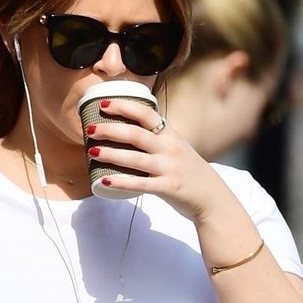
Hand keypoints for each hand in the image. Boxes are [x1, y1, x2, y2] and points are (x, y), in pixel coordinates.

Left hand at [82, 99, 223, 222]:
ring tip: (92, 152)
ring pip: (135, 159)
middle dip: (110, 130)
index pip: (146, 114)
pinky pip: (140, 184)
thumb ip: (158, 139)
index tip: (105, 104)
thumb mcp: (177, 149)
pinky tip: (104, 180)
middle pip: (136, 134)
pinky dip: (120, 182)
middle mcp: (170, 148)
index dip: (124, 107)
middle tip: (90, 129)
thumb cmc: (190, 173)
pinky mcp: (168, 188)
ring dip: (111, 154)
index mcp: (171, 135)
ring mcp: (169, 168)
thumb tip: (130, 131)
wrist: (212, 198)